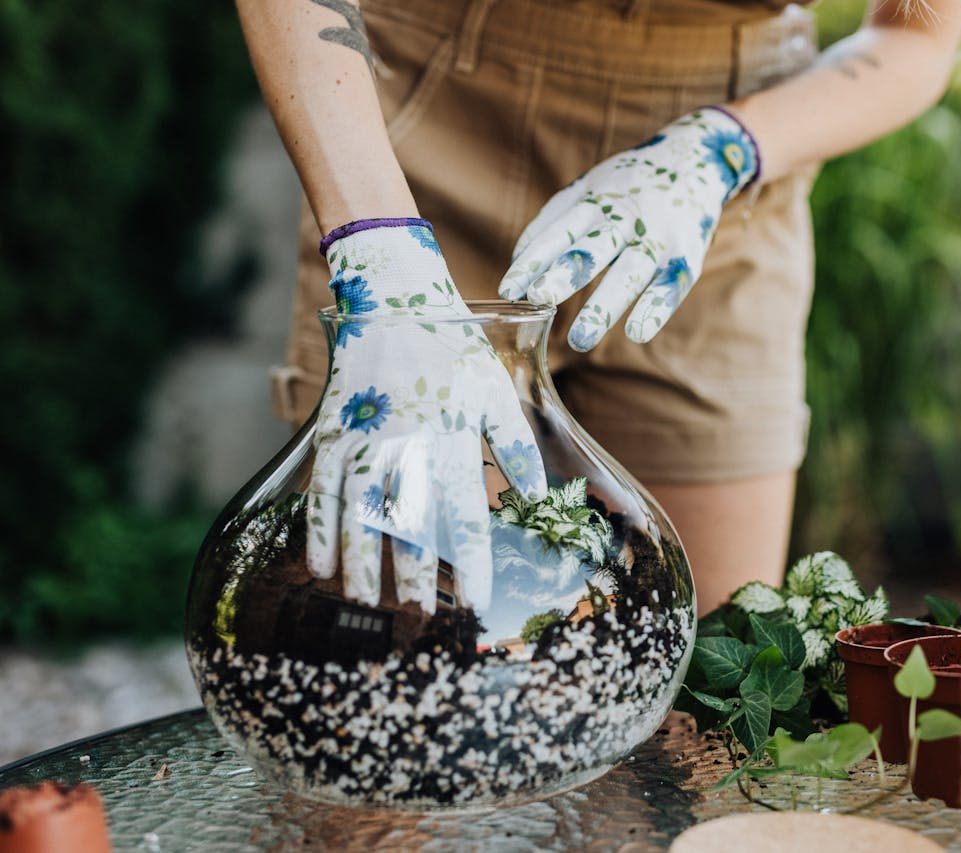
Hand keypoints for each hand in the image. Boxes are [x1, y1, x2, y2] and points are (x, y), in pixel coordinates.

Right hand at [307, 220, 547, 611]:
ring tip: (367, 604)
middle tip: (420, 616)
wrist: (392, 298)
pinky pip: (320, 489)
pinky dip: (317, 530)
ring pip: (358, 514)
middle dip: (413, 574)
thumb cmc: (452, 349)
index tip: (475, 600)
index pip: (463, 513)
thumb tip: (535, 494)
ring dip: (361, 563)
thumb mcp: (496, 390)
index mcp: (450, 435)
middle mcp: (404, 443)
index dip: (469, 562)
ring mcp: (361, 439)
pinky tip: (320, 566)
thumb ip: (515, 445)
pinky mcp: (330, 432)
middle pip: (407, 523)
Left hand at [499, 108, 758, 350]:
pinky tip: (636, 333)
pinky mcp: (686, 258)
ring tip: (579, 340)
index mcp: (596, 200)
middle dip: (566, 274)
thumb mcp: (589, 186)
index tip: (509, 291)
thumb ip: (553, 221)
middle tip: (541, 300)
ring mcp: (658, 238)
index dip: (533, 261)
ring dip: (603, 307)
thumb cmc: (630, 184)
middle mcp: (626, 218)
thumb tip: (516, 264)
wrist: (697, 159)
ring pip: (629, 273)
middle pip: (593, 249)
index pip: (558, 232)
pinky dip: (654, 310)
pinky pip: (669, 287)